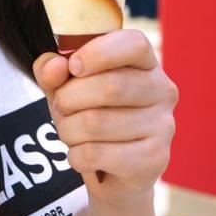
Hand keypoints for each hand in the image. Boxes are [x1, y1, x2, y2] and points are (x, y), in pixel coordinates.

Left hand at [33, 31, 177, 207]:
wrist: (111, 171)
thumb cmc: (90, 115)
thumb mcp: (66, 87)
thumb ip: (52, 71)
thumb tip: (53, 66)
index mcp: (145, 63)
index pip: (134, 44)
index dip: (98, 52)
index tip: (73, 66)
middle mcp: (162, 90)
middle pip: (110, 87)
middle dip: (68, 99)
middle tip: (62, 108)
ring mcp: (163, 126)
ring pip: (95, 123)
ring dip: (68, 130)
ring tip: (71, 133)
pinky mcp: (154, 159)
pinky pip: (96, 154)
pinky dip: (76, 156)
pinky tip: (82, 155)